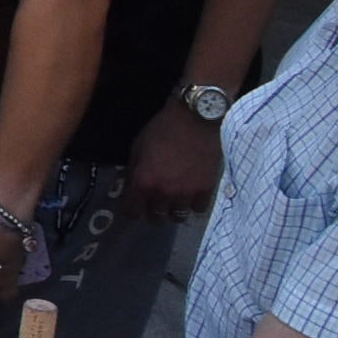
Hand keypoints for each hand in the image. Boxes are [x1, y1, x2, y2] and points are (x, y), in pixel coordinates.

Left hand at [124, 103, 222, 222]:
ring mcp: (186, 193)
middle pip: (155, 217)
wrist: (195, 120)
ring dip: (173, 210)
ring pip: (177, 217)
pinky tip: (191, 196)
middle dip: (152, 212)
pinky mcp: (206, 190)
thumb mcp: (137, 147)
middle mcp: (163, 192)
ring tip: (174, 202)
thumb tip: (131, 186)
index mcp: (142, 181)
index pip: (132, 211)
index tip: (134, 207)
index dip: (131, 211)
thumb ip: (134, 171)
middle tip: (154, 204)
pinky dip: (193, 205)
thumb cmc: (162, 129)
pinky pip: (198, 209)